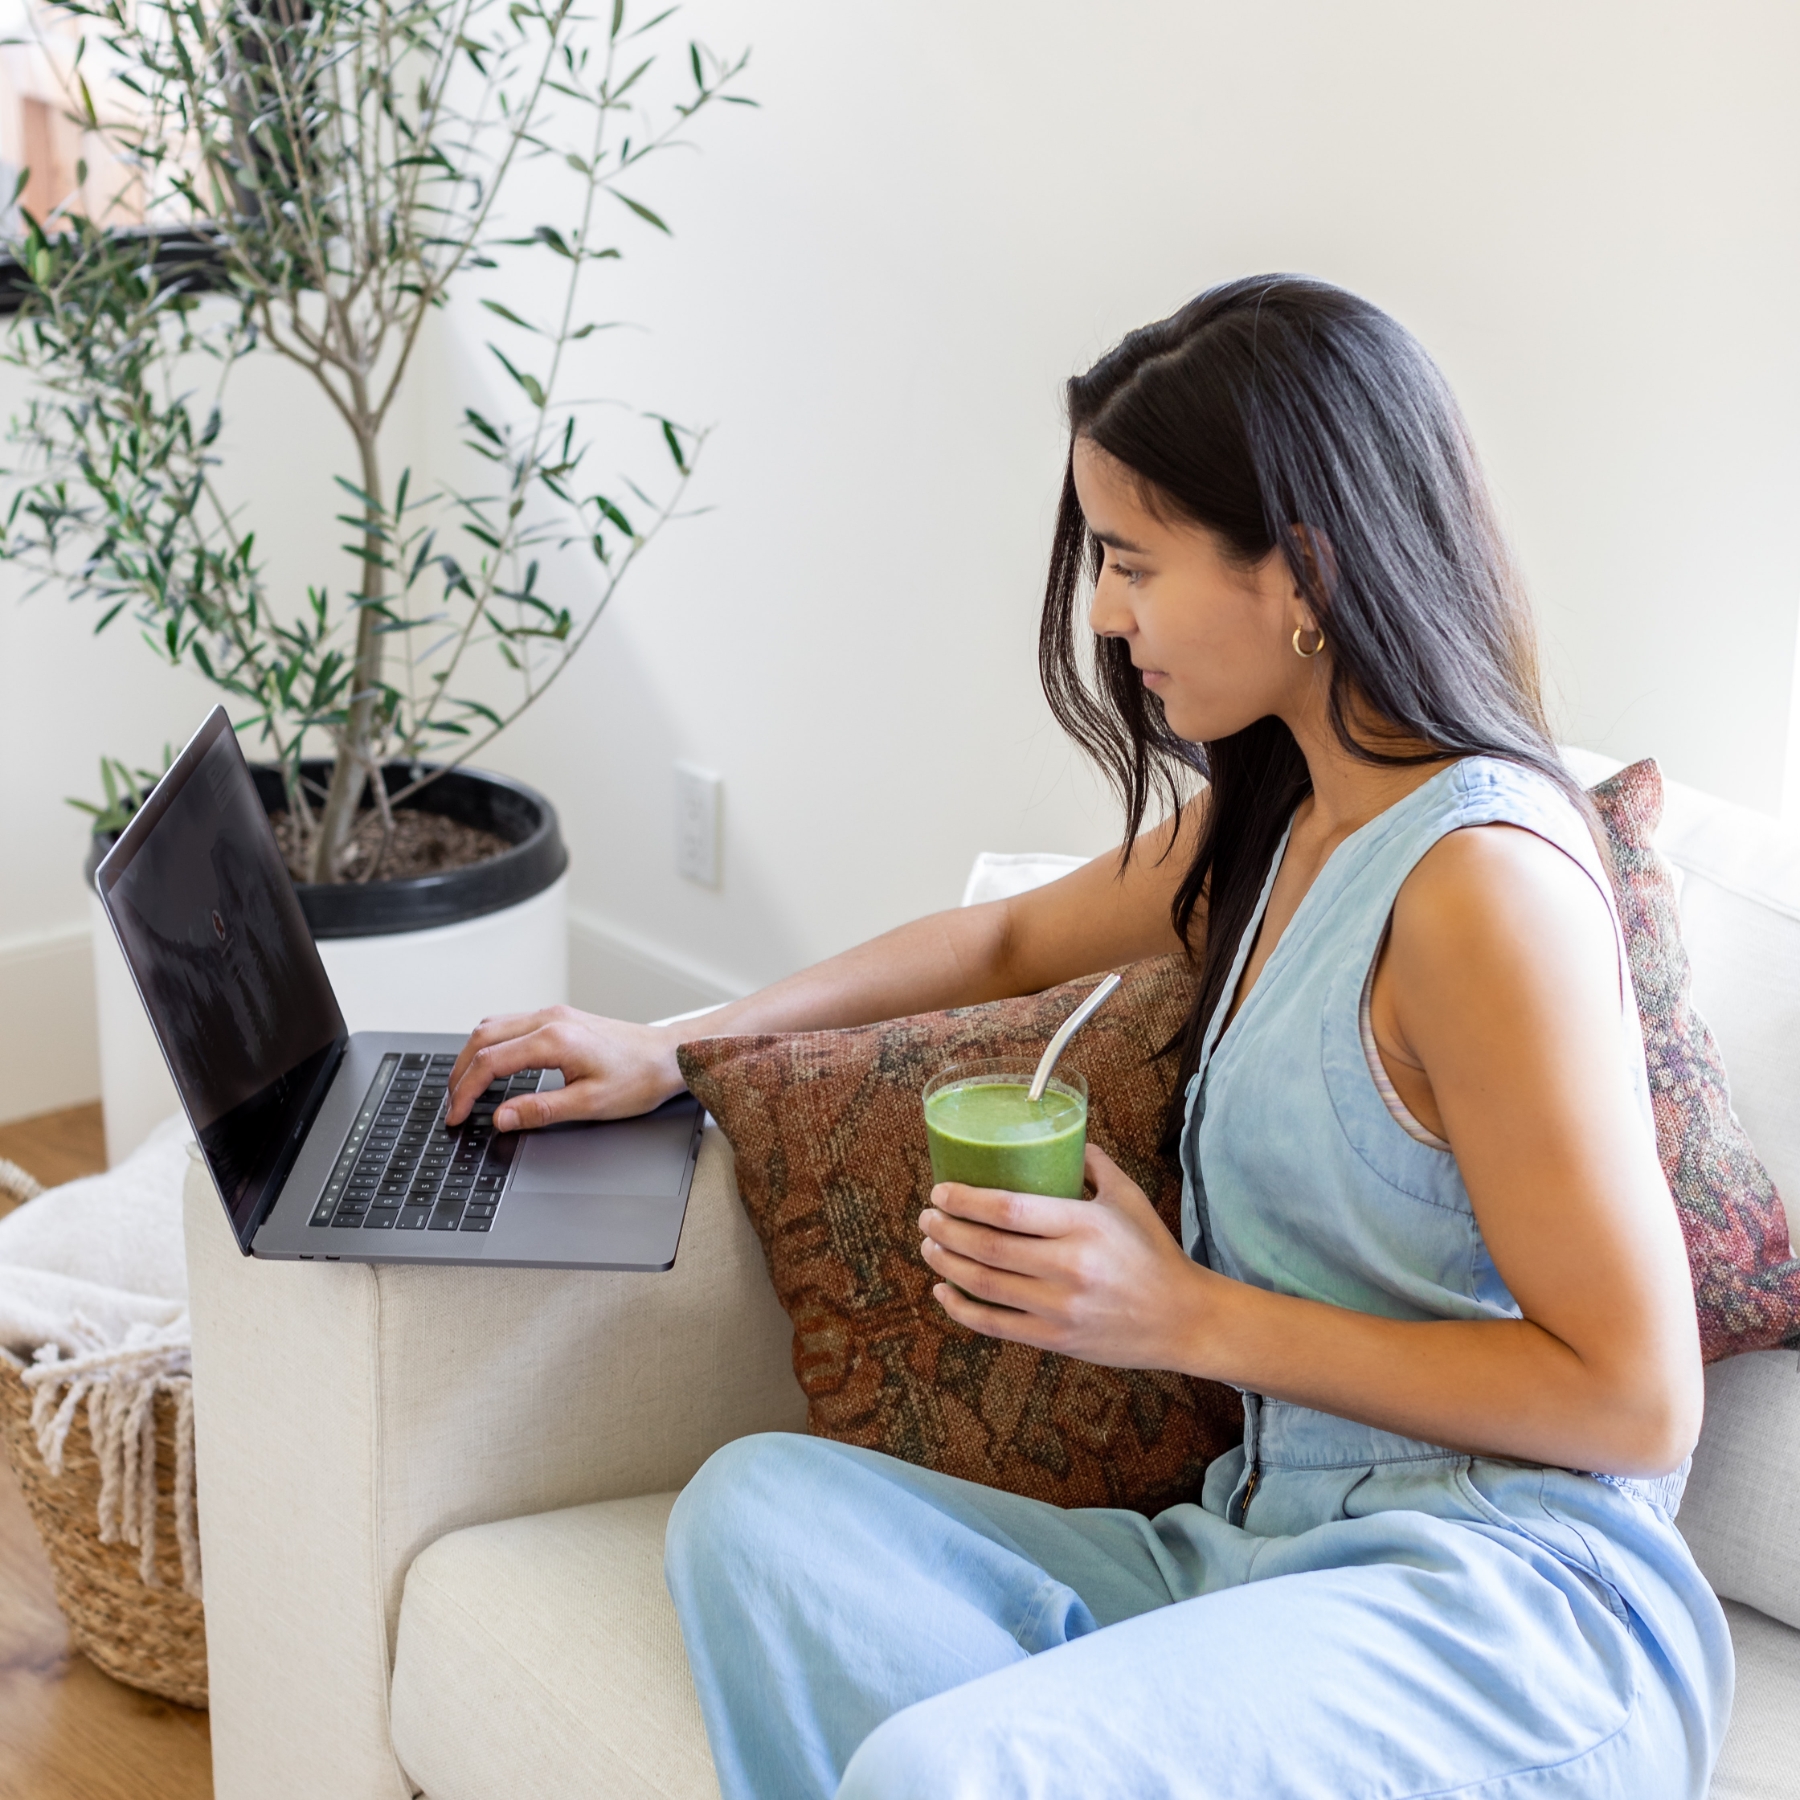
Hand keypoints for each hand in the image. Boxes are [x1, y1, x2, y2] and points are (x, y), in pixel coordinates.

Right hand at [445, 1005, 684, 1129]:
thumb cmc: (639, 1078)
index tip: (457, 1116)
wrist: (669, 1056)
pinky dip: (491, 1044)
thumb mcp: (590, 1104)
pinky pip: (511, 1024)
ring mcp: (554, 1014)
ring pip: (493, 1025)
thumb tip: (501, 1118)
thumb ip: (540, 1111)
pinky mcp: (561, 1017)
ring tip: (466, 1087)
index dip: (465, 1092)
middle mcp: (550, 1018)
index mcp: (553, 1039)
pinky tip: (492, 1065)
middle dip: (460, 1072)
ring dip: (473, 1055)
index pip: (490, 1063)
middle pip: (482, 1037)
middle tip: (454, 1104)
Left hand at [918, 1144, 1212, 1369]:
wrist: (1182, 1319)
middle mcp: (1068, 1267)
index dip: (965, 1200)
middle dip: (946, 1230)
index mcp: (1083, 1226)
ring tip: (928, 1246)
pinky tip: (943, 1291)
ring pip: (984, 1284)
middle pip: (987, 1246)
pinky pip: (994, 1325)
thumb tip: (1058, 1137)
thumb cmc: (1153, 1253)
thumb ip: (1092, 1164)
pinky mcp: (1054, 1338)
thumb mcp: (1128, 1197)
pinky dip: (961, 1309)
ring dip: (946, 1264)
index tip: (941, 1191)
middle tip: (926, 1216)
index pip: (1009, 1209)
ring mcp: (1059, 1307)